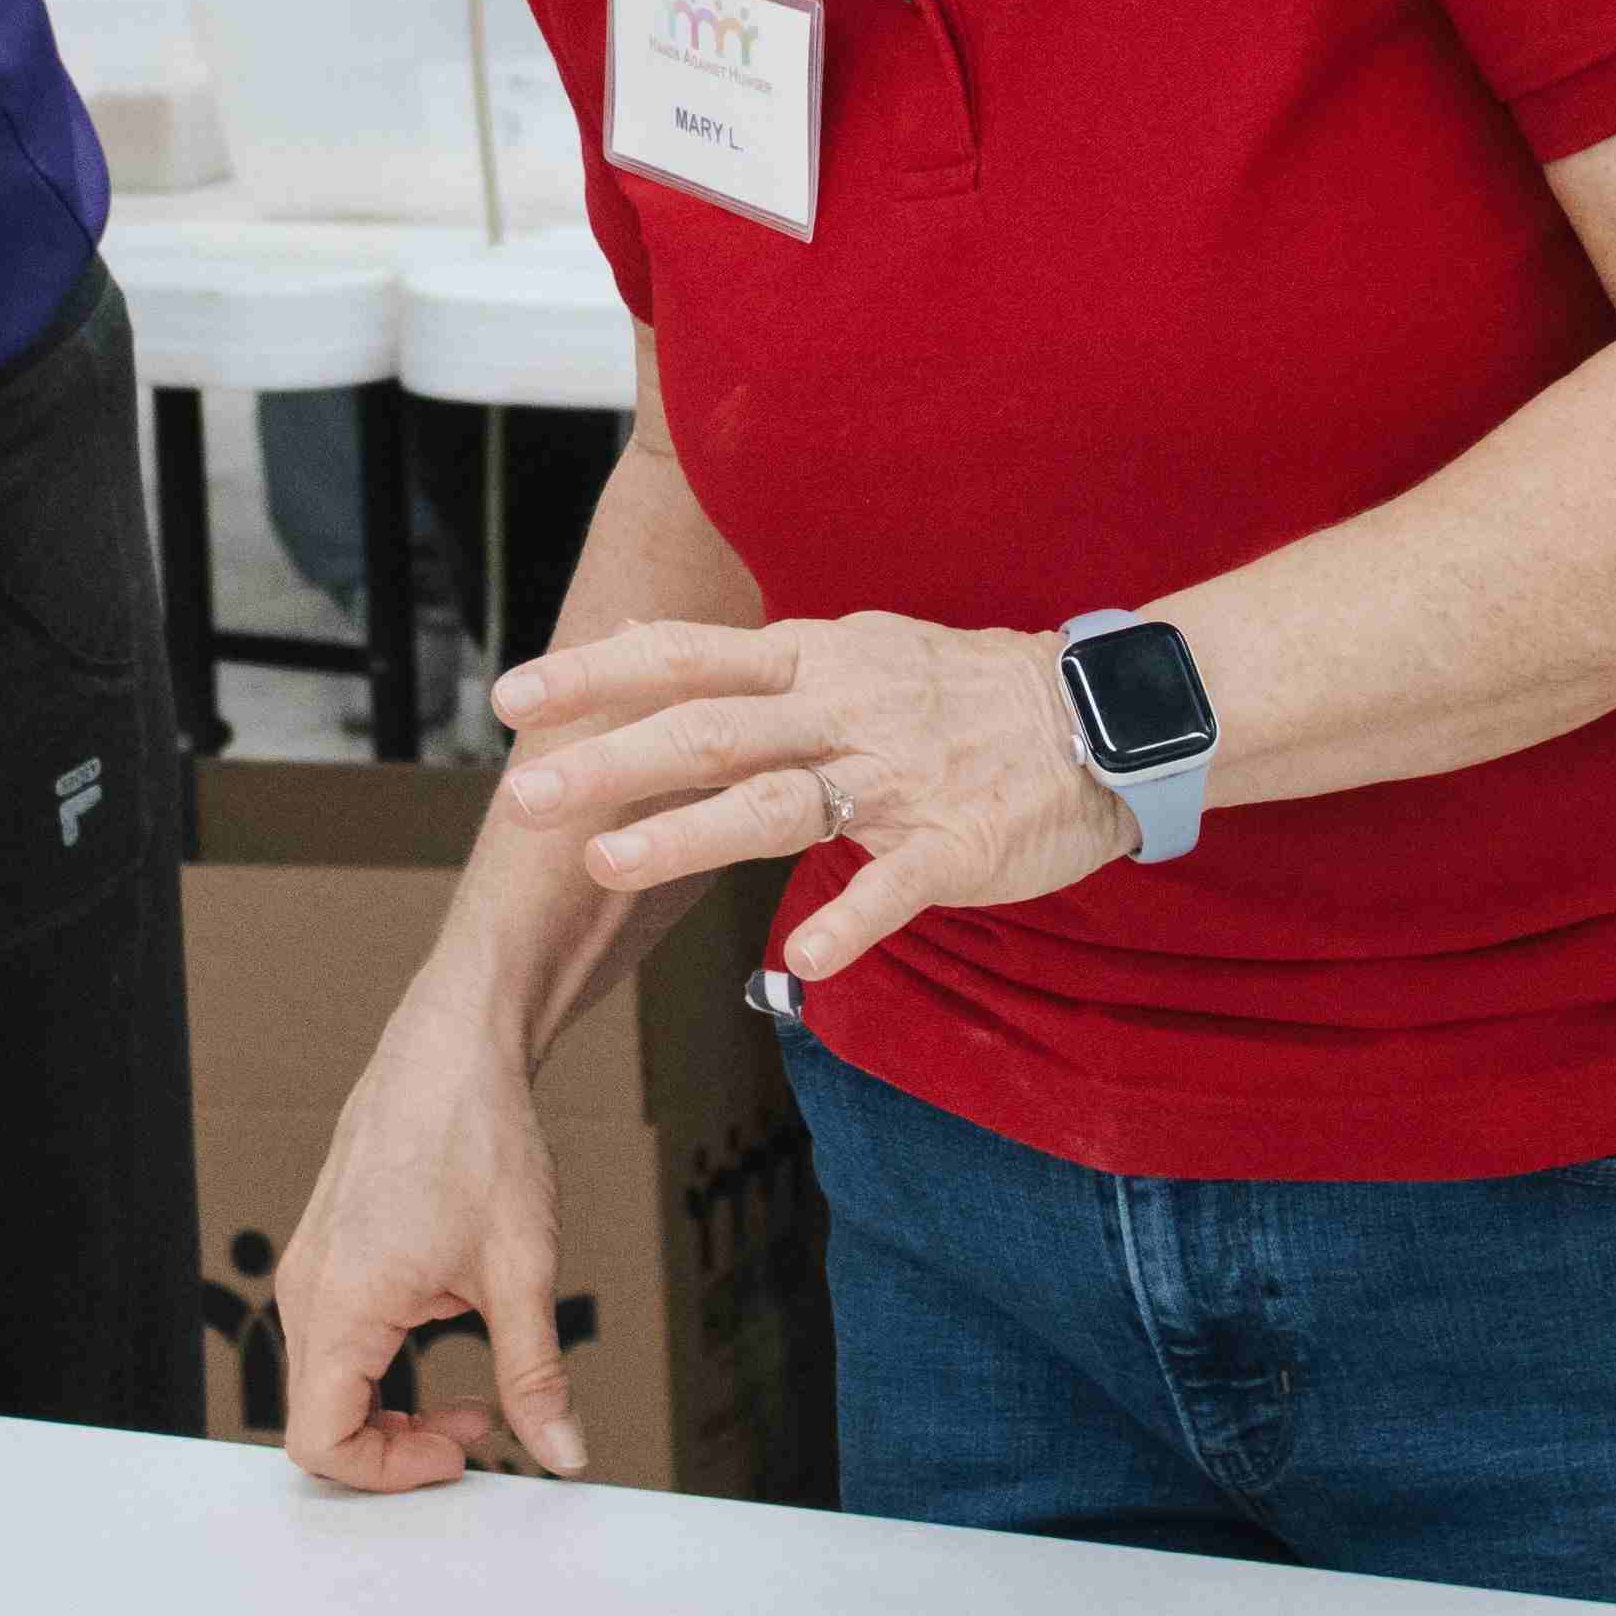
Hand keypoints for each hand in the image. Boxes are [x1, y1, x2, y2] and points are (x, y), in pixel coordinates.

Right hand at [266, 972, 589, 1489]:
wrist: (455, 1044)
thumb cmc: (477, 1136)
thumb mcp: (522, 1271)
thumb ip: (534, 1376)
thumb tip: (561, 1451)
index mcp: (339, 1304)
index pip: (320, 1443)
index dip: (389, 1472)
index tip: (461, 1453)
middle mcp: (306, 1288)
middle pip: (318, 1418)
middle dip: (395, 1445)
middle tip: (477, 1430)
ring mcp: (309, 1265)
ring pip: (325, 1381)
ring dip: (391, 1407)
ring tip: (473, 1393)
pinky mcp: (327, 1248)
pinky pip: (334, 1337)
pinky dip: (382, 1365)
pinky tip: (447, 1334)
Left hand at [494, 612, 1135, 990]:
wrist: (1106, 715)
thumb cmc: (965, 691)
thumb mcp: (854, 651)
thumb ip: (757, 667)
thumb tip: (648, 660)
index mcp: (815, 658)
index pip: (686, 655)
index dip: (594, 674)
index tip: (509, 697)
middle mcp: (844, 708)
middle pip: (711, 728)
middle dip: (610, 760)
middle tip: (522, 797)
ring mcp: (900, 777)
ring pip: (780, 804)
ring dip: (687, 834)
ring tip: (607, 865)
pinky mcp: (959, 842)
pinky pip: (897, 887)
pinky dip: (852, 922)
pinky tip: (807, 964)